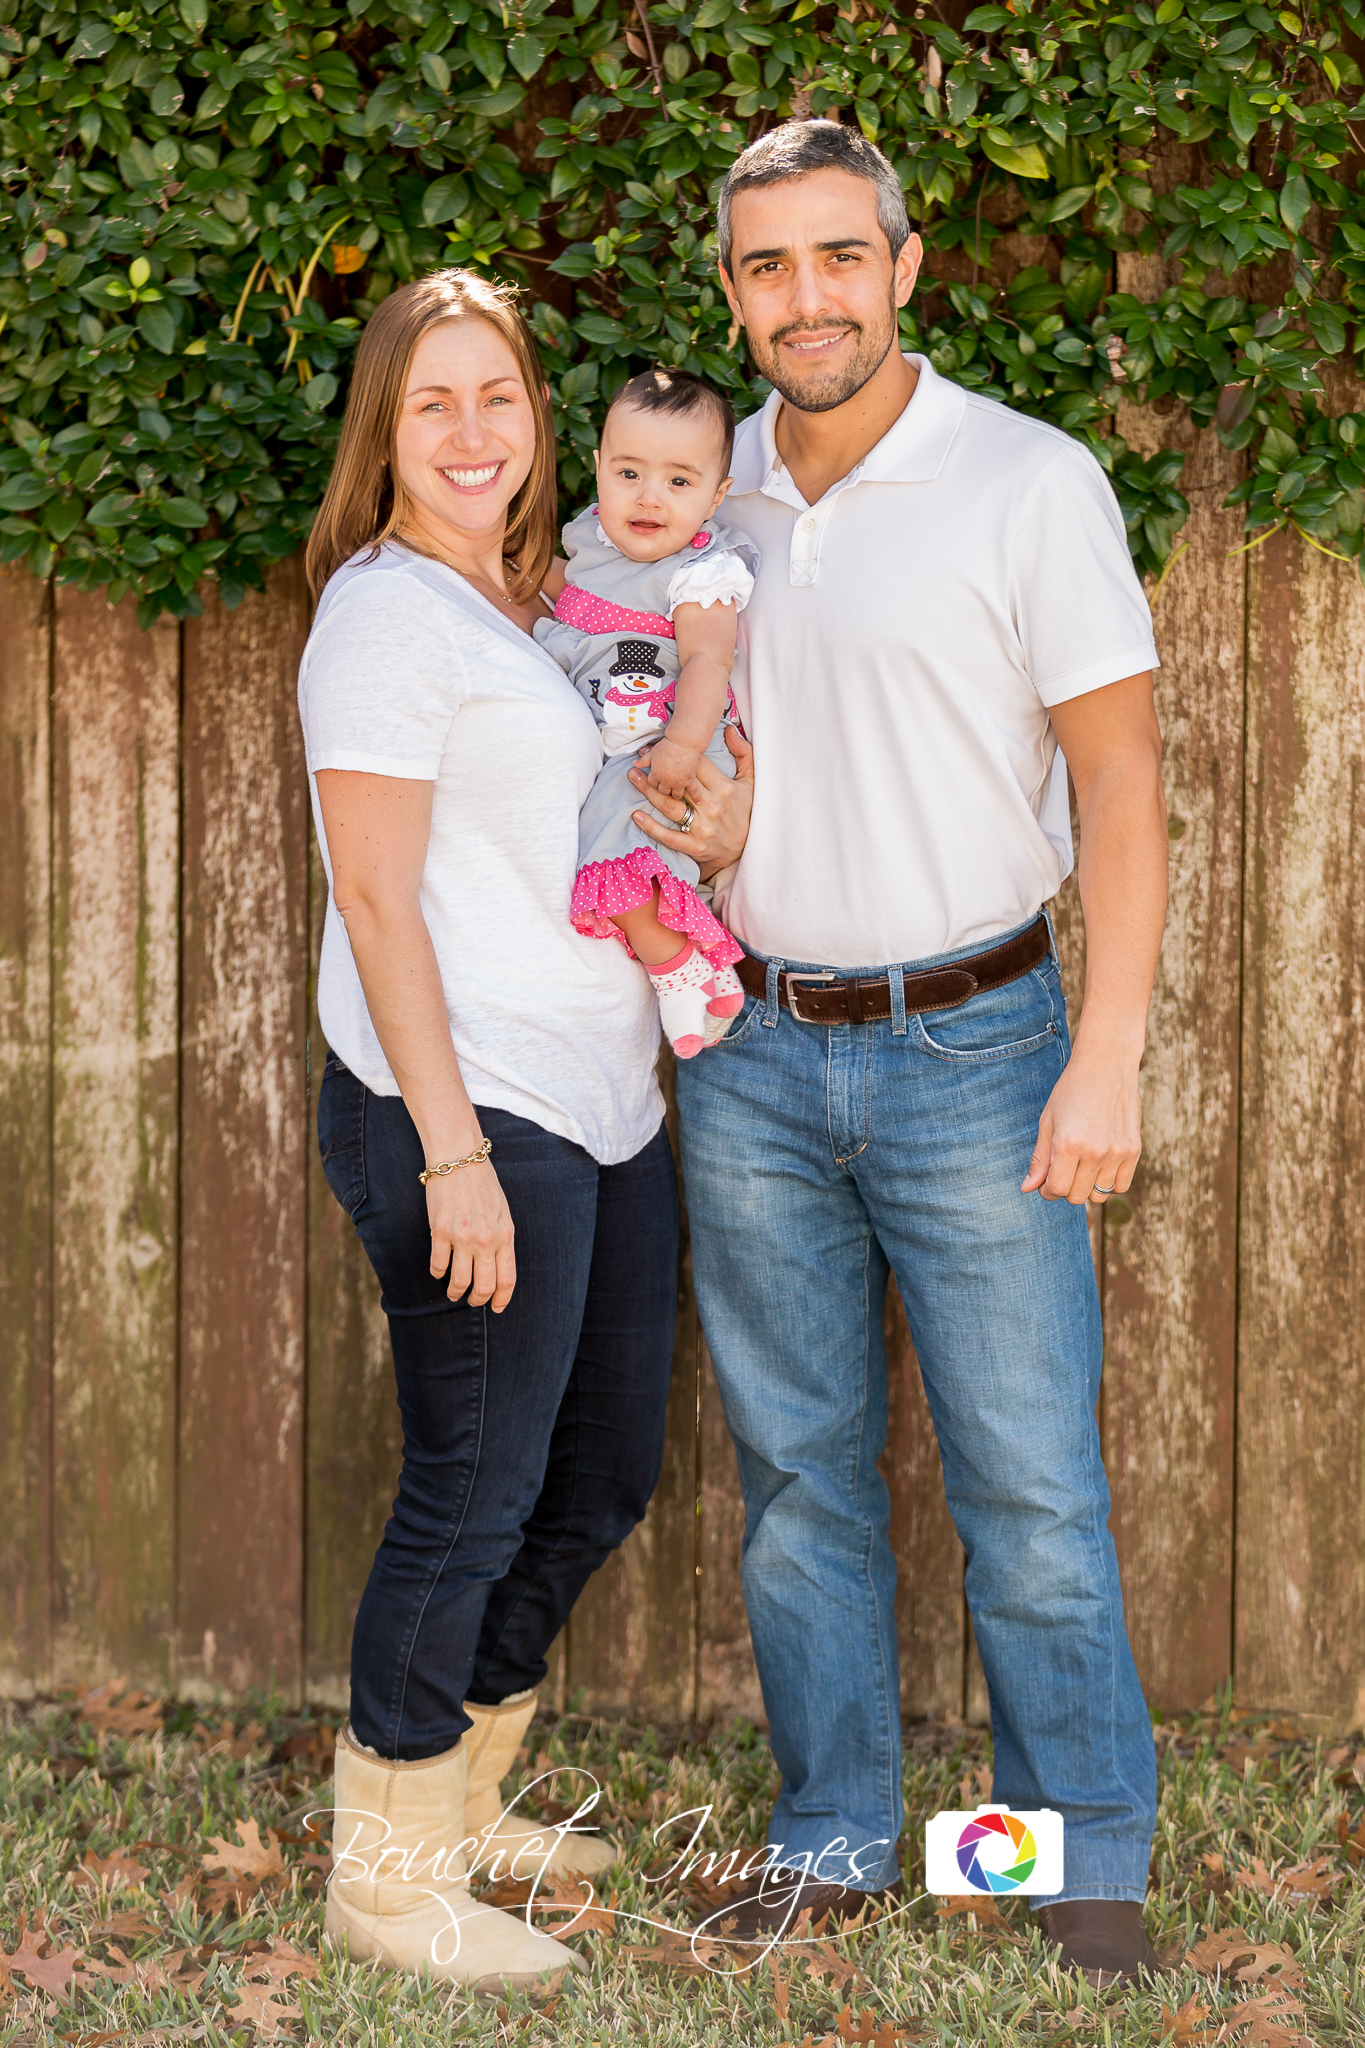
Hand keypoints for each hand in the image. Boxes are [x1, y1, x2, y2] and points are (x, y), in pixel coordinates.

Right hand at [427, 1160, 515, 1309]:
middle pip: (484, 1285)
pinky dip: (437, 1273)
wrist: (459, 1159)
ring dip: (455, 1292)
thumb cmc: (482, 1184)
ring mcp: (462, 1237)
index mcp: (505, 1235)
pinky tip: (438, 1270)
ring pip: (459, 1281)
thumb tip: (496, 1266)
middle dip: (478, 1299)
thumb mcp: (502, 1213)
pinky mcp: (440, 1232)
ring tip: (453, 1292)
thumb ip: (501, 1239)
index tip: (496, 1307)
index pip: (507, 1278)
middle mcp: (486, 1240)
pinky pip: (438, 1265)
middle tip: (472, 1301)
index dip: (501, 1298)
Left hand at [629, 725, 753, 878]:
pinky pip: (668, 836)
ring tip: (633, 777)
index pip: (697, 766)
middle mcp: (712, 807)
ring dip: (649, 791)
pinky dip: (651, 827)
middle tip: (638, 760)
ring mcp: (702, 827)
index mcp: (724, 789)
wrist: (746, 849)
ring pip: (670, 806)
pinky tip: (636, 815)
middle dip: (657, 771)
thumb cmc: (745, 811)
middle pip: (679, 784)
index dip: (678, 754)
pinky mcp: (694, 846)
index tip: (658, 747)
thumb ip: (742, 753)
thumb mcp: (750, 781)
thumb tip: (729, 729)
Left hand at [643, 734, 702, 797]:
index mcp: (656, 774)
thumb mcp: (652, 753)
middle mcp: (666, 781)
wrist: (682, 743)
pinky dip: (696, 797)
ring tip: (678, 794)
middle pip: (663, 791)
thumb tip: (634, 764)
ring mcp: (678, 782)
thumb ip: (643, 760)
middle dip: (664, 790)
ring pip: (676, 795)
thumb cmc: (666, 746)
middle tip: (667, 787)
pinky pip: (693, 791)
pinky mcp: (689, 780)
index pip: (652, 784)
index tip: (657, 781)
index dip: (654, 782)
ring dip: (676, 794)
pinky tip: (698, 802)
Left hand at [1021, 1034, 1141, 1204]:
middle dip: (1065, 1188)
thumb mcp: (1048, 1122)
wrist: (1106, 1064)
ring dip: (1087, 1186)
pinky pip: (1121, 1185)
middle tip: (1063, 1169)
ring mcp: (1118, 1152)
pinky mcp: (1134, 1150)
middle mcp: (1095, 1151)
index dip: (1047, 1190)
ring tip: (1081, 1165)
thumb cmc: (1071, 1090)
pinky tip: (1099, 1165)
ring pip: (1099, 1195)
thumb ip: (1039, 1158)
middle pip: (1077, 1196)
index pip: (1057, 1189)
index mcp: (1069, 1144)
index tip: (1046, 1182)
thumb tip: (1028, 1188)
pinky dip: (1108, 1182)